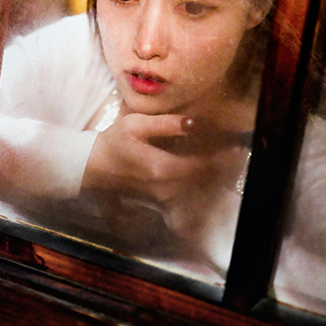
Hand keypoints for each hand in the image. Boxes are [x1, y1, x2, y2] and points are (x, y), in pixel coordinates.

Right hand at [83, 113, 249, 236]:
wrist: (89, 167)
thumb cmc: (111, 143)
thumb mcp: (135, 125)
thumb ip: (167, 124)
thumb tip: (195, 123)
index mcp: (161, 169)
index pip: (203, 166)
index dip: (222, 157)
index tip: (237, 147)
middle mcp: (165, 189)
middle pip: (204, 182)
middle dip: (222, 168)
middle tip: (236, 154)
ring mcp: (162, 199)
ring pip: (197, 192)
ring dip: (213, 179)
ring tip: (225, 165)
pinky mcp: (158, 202)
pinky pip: (186, 199)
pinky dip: (199, 190)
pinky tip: (205, 179)